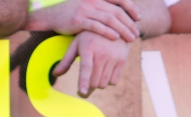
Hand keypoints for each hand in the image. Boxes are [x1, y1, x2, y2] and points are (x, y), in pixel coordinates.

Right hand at [26, 0, 140, 41]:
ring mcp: (86, 9)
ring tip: (130, 38)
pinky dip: (108, 32)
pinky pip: (97, 26)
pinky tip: (116, 38)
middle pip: (116, 11)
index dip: (131, 7)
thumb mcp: (88, 6)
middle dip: (129, 22)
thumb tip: (118, 15)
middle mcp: (93, 0)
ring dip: (122, 29)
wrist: (52, 16)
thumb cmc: (72, 13)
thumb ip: (102, 8)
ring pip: (109, 19)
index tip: (138, 17)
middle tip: (136, 33)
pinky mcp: (79, 20)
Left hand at [53, 32, 129, 97]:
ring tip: (95, 75)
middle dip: (87, 89)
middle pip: (94, 82)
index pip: (86, 68)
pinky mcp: (122, 60)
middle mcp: (102, 53)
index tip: (82, 93)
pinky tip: (105, 72)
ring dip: (97, 84)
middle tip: (83, 90)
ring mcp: (113, 57)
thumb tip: (55, 74)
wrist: (114, 24)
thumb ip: (66, 60)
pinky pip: (113, 81)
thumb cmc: (90, 36)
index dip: (83, 82)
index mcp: (88, 49)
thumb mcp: (77, 44)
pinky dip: (108, 81)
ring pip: (104, 84)